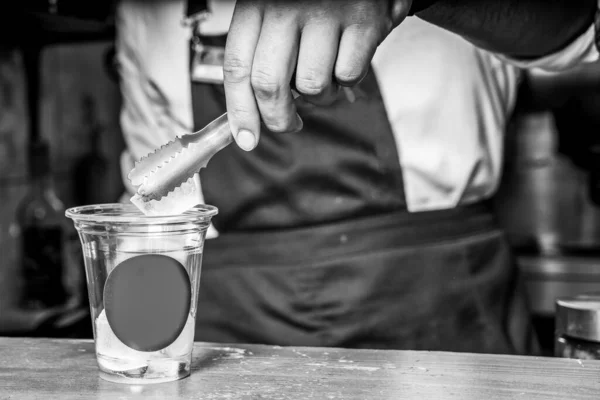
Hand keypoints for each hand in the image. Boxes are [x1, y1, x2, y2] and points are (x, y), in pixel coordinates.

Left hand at [223, 0, 411, 150]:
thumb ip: (265, 54)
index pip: (237, 68)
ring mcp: (325, 13)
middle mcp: (286, 7)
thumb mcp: (278, 11)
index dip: (240, 111)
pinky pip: (347, 75)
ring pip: (311, 86)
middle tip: (288, 124)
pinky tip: (346, 58)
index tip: (246, 138)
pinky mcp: (362, 21)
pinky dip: (348, 79)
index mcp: (257, 4)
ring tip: (325, 74)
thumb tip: (258, 109)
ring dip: (319, 95)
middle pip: (269, 84)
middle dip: (278, 118)